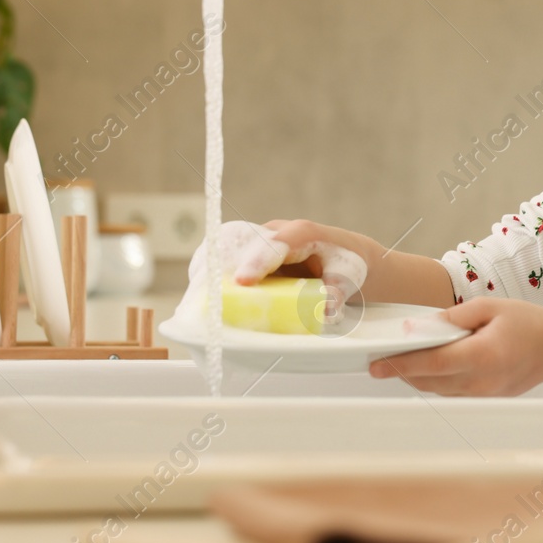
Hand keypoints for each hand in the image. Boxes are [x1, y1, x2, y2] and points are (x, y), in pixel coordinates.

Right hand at [189, 219, 371, 317]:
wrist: (347, 257)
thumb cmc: (347, 265)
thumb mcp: (348, 278)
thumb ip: (336, 291)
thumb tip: (326, 311)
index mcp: (303, 234)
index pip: (277, 243)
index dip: (257, 261)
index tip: (243, 281)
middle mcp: (277, 231)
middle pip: (242, 239)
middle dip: (221, 261)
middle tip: (203, 289)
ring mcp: (261, 239)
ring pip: (228, 244)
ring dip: (210, 266)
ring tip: (195, 293)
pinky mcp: (251, 252)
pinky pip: (226, 255)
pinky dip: (211, 270)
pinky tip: (200, 291)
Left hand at [369, 297, 542, 395]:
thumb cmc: (527, 323)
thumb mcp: (489, 307)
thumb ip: (453, 316)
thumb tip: (422, 326)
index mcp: (483, 355)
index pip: (433, 364)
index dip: (402, 364)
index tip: (379, 363)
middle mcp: (481, 381)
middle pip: (429, 382)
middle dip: (401, 373)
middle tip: (379, 363)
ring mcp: (484, 394)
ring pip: (438, 390)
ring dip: (416, 378)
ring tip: (399, 363)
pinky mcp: (486, 398)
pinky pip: (452, 392)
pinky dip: (435, 381)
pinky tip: (427, 368)